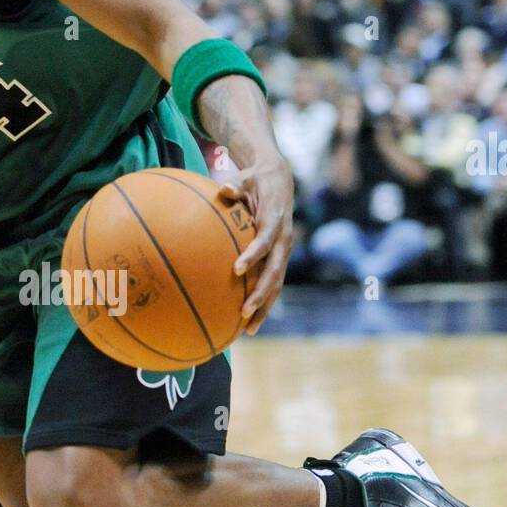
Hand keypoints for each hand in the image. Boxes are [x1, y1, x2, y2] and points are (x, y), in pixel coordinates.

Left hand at [219, 153, 293, 333]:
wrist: (280, 181)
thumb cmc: (257, 180)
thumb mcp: (247, 177)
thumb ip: (236, 185)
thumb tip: (224, 188)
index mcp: (275, 222)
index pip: (265, 241)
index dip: (253, 255)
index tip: (237, 269)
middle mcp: (283, 241)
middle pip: (274, 272)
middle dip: (261, 293)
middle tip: (243, 310)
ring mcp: (283, 252)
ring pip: (277, 285)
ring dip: (264, 307)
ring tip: (248, 329)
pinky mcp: (279, 259)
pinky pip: (273, 285)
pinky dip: (264, 303)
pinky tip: (248, 323)